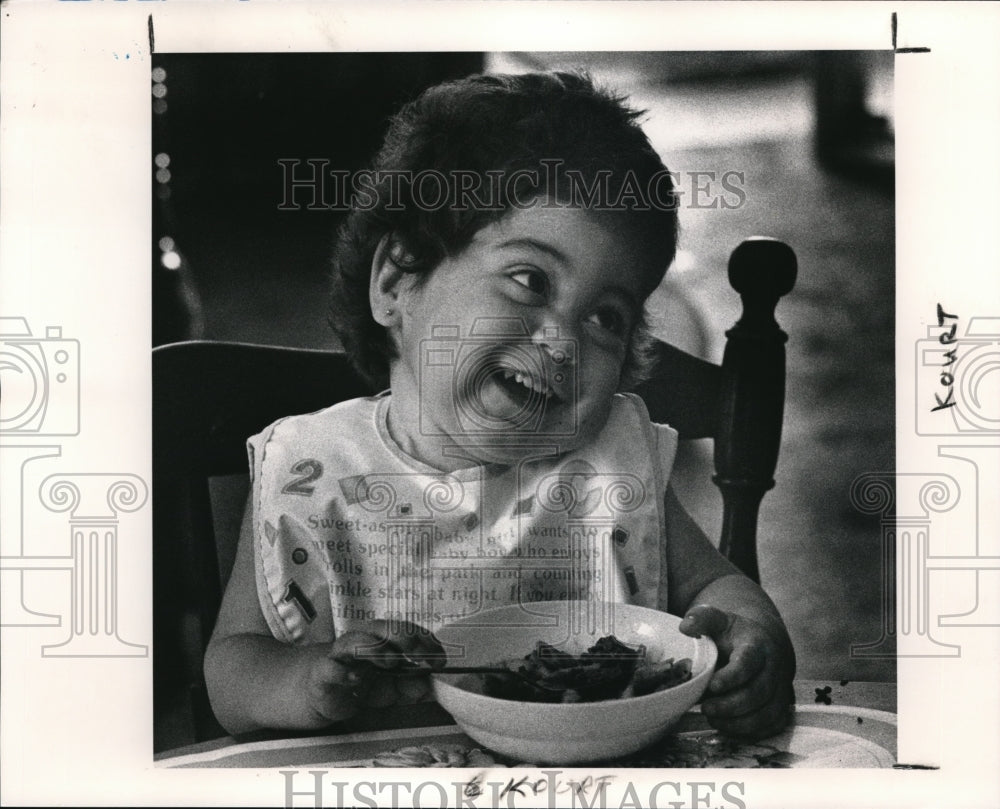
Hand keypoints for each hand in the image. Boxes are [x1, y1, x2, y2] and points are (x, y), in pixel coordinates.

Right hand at [304, 619, 444, 722]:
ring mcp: (341, 657)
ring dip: (375, 648)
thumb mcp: (392, 689)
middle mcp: (362, 642)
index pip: (404, 630)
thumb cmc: (361, 685)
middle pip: (380, 628)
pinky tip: (356, 679)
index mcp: (382, 641)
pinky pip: (331, 669)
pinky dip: (343, 673)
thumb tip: (427, 685)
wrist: (323, 694)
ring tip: (391, 661)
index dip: (424, 640)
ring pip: (354, 641)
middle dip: (403, 638)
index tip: (440, 658)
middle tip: (420, 655)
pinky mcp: (323, 674)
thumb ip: (409, 686)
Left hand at [679, 604, 794, 739]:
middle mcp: (773, 668)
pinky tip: (727, 726)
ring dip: (739, 722)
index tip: (712, 686)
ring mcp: (780, 689)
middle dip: (731, 705)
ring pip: (767, 713)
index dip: (732, 676)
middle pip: (758, 692)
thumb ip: (701, 619)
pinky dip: (750, 731)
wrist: (761, 644)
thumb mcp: (717, 620)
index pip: (748, 662)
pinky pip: (772, 725)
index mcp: (757, 645)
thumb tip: (685, 628)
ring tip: (713, 718)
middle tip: (706, 707)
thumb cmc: (732, 634)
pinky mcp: (780, 706)